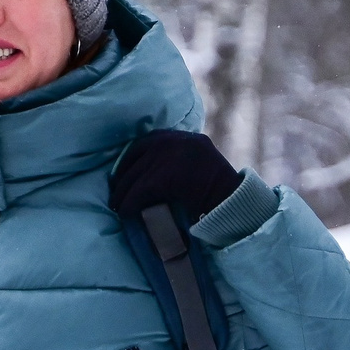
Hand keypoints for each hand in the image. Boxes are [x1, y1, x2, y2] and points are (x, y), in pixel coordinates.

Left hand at [109, 129, 241, 222]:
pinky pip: (138, 191)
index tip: (124, 172)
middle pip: (137, 157)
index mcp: (183, 137)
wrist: (233, 202)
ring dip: (123, 193)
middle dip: (124, 176)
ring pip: (135, 175)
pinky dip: (129, 203)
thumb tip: (153, 172)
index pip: (147, 142)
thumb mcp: (199, 163)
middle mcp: (174, 140)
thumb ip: (179, 160)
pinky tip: (125, 212)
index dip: (132, 159)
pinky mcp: (163, 176)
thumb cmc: (219, 190)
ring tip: (117, 205)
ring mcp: (168, 156)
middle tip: (116, 191)